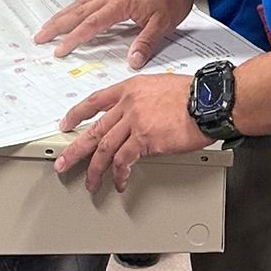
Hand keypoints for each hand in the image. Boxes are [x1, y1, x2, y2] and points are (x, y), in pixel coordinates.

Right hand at [33, 0, 195, 67]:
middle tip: (40, 36)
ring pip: (83, 4)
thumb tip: (131, 62)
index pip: (91, 24)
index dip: (73, 38)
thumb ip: (144, 43)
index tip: (59, 50)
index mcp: (120, 3)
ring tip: (50, 25)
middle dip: (57, 24)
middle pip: (78, 11)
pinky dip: (78, 8)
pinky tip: (76, 12)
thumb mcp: (162, 24)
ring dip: (64, 15)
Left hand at [56, 74, 207, 191]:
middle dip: (75, 149)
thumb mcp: (160, 86)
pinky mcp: (144, 139)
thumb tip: (137, 117)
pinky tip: (120, 183)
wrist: (206, 100)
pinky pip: (124, 161)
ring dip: (94, 169)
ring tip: (90, 183)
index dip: (77, 114)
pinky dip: (119, 175)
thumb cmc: (192, 94)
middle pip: (93, 129)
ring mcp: (134, 121)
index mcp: (130, 88)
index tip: (66, 123)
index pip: (95, 101)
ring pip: (104, 148)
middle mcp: (128, 104)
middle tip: (63, 162)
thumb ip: (143, 100)